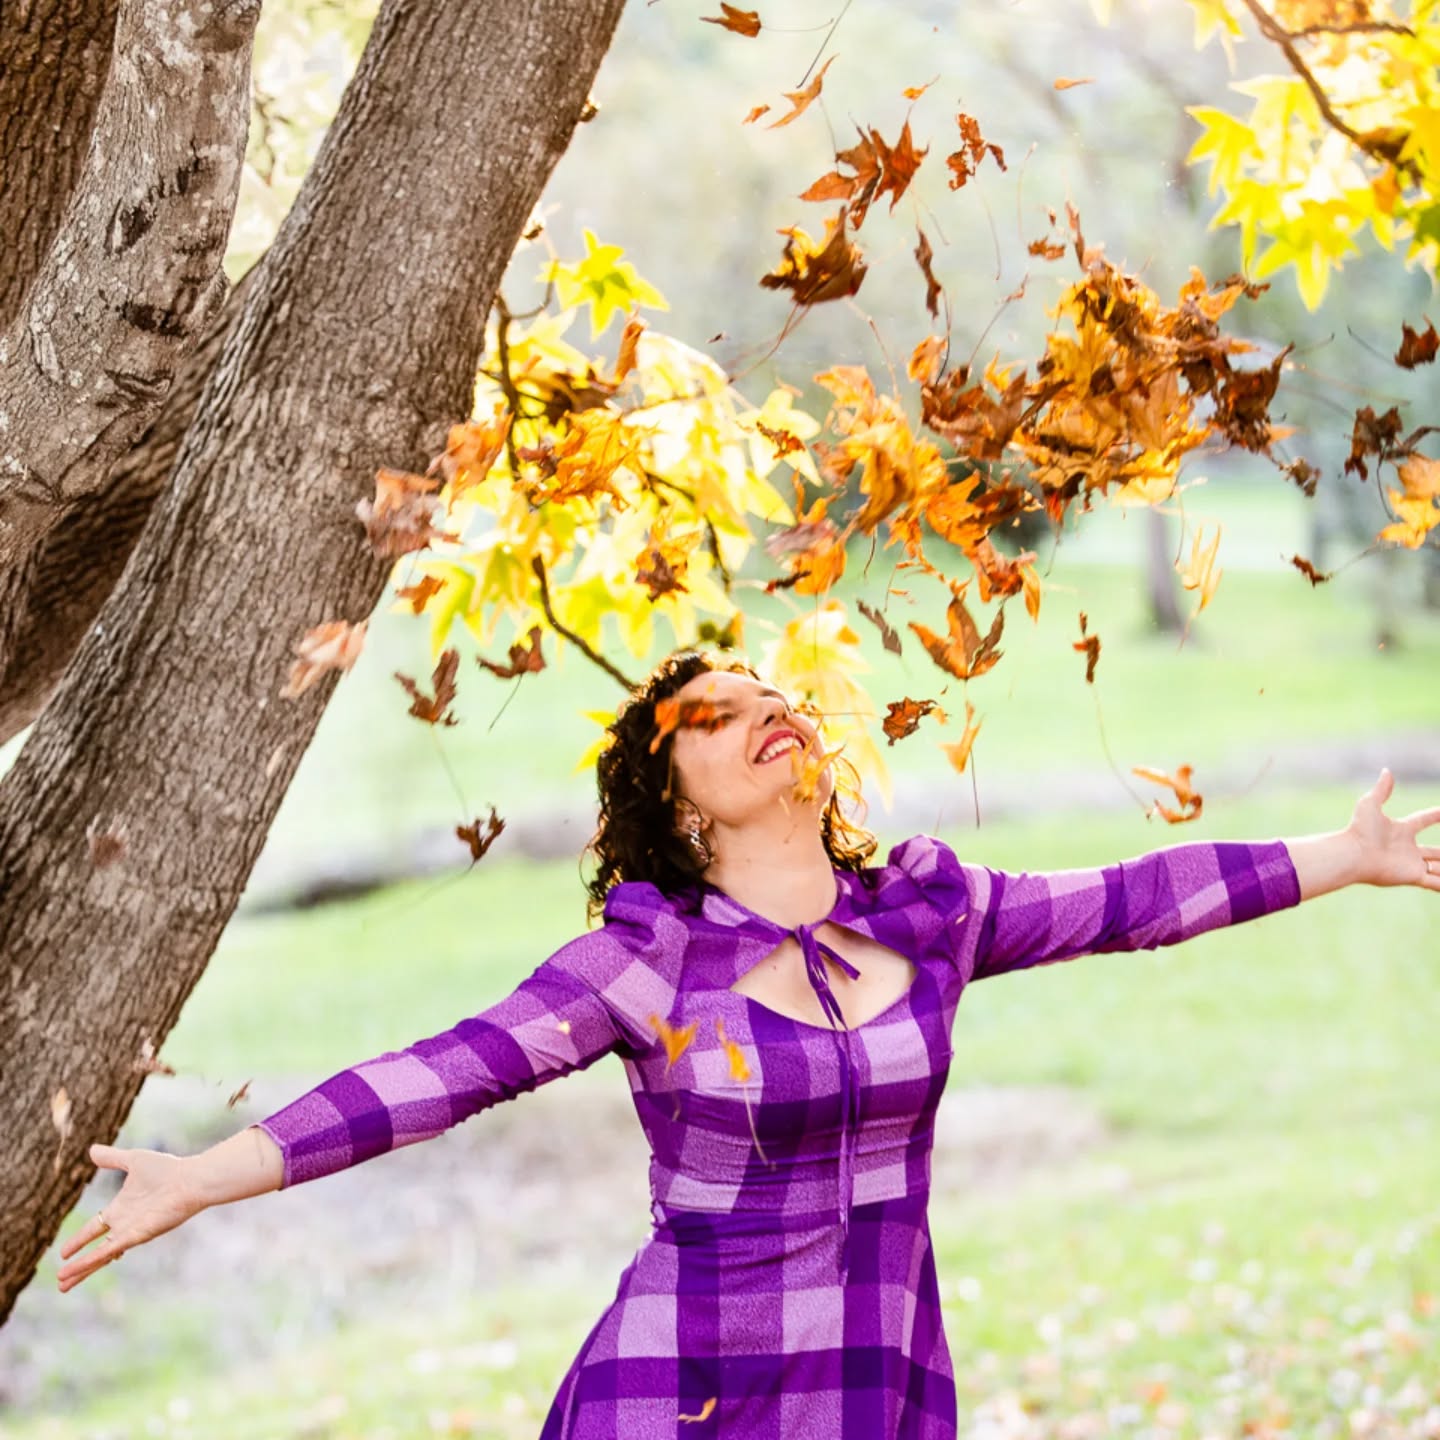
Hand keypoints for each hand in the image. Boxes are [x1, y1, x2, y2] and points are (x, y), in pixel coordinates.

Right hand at [56, 1143, 204, 1292]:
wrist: (190, 1179)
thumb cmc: (168, 1169)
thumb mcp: (133, 1160)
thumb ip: (112, 1158)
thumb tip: (91, 1150)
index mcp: (121, 1208)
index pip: (94, 1228)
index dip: (79, 1240)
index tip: (63, 1252)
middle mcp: (124, 1224)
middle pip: (95, 1249)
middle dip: (78, 1265)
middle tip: (61, 1280)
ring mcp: (130, 1232)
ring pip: (99, 1257)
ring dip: (80, 1270)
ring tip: (62, 1286)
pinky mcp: (136, 1236)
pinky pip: (107, 1251)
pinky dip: (89, 1261)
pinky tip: (74, 1271)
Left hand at [1347, 768, 1439, 888]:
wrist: (1353, 854)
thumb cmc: (1359, 829)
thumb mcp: (1370, 804)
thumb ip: (1382, 789)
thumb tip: (1387, 770)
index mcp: (1401, 830)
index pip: (1422, 820)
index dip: (1435, 815)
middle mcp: (1407, 848)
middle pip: (1434, 851)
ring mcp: (1411, 864)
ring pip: (1437, 867)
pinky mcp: (1412, 877)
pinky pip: (1435, 883)